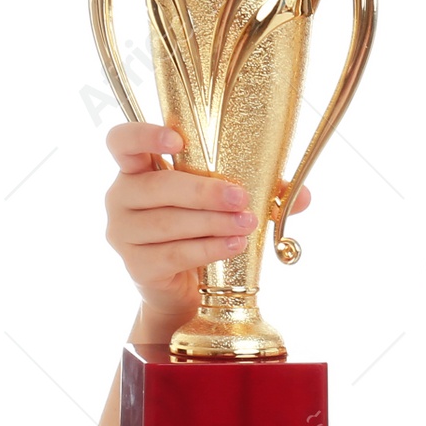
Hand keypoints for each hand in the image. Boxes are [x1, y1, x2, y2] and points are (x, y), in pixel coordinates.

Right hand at [104, 122, 311, 324]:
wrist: (181, 291)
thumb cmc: (200, 234)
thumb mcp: (223, 207)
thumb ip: (260, 194)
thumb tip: (304, 195)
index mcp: (136, 170)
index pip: (122, 141)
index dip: (144, 134)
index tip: (178, 140)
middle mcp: (120, 197)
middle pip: (156, 186)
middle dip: (203, 191)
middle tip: (241, 198)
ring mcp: (123, 233)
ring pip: (167, 223)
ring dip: (212, 223)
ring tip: (247, 224)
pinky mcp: (137, 266)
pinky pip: (174, 254)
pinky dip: (208, 248)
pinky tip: (234, 245)